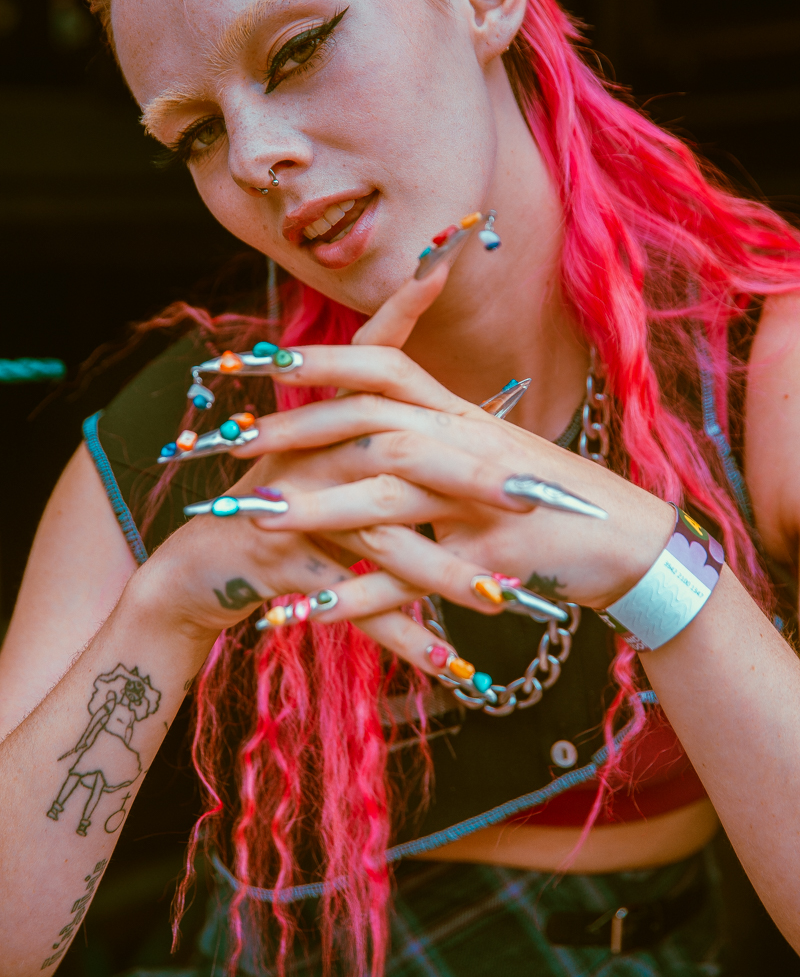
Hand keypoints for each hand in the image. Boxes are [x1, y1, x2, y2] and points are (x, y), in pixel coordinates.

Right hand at [131, 264, 491, 676]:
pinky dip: (399, 635)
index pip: (381, 372)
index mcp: (327, 420)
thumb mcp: (323, 446)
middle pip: (396, 456)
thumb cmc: (279, 504)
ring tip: (501, 598)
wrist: (201, 567)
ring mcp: (289, 509)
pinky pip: (349, 605)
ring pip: (379, 539)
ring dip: (443, 573)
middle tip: (529, 502)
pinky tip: (448, 663)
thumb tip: (453, 363)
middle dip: (467, 480)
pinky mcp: (277, 565)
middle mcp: (309, 454)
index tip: (495, 364)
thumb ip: (377, 401)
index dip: (419, 339)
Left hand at [236, 346, 674, 611]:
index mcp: (460, 414)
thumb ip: (432, 434)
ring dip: (315, 508)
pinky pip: (416, 579)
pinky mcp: (493, 556)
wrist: (631, 539)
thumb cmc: (553, 498)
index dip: (324, 359)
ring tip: (252, 520)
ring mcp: (482, 499)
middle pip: (371, 422)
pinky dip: (361, 596)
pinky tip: (311, 611)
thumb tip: (375, 429)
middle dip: (298, 431)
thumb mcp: (490, 450)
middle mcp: (467, 442)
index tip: (262, 359)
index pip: (386, 364)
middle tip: (233, 446)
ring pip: (387, 496)